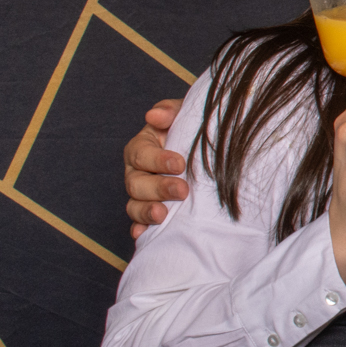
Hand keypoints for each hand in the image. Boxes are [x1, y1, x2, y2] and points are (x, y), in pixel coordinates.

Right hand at [124, 99, 186, 237]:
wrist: (211, 152)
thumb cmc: (194, 130)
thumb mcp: (185, 115)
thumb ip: (171, 111)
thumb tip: (154, 116)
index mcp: (143, 147)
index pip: (141, 153)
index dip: (157, 159)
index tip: (179, 163)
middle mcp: (138, 172)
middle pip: (136, 183)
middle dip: (158, 187)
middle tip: (182, 190)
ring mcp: (143, 195)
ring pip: (134, 205)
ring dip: (146, 211)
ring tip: (162, 215)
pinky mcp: (151, 212)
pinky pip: (139, 223)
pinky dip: (140, 229)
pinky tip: (143, 235)